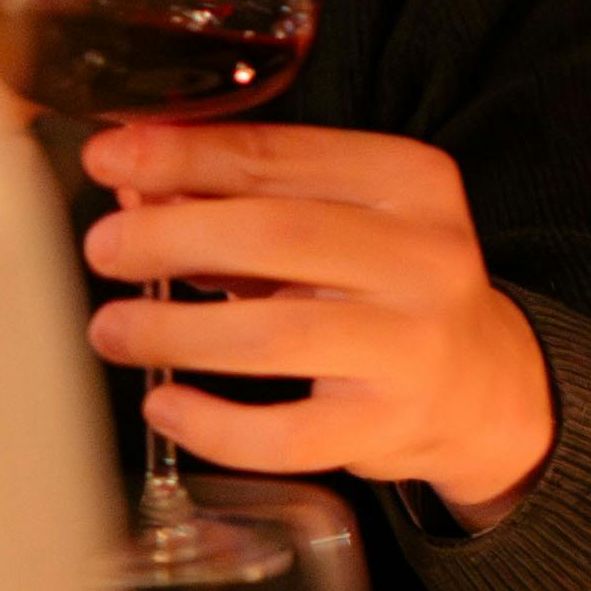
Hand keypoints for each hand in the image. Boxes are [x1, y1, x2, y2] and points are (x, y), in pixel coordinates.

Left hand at [76, 123, 558, 517]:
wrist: (484, 384)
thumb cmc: (385, 288)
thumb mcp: (338, 222)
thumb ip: (242, 203)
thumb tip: (134, 191)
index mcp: (409, 182)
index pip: (280, 155)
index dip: (183, 155)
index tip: (108, 155)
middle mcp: (424, 257)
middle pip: (276, 236)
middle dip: (171, 238)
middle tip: (105, 248)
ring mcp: (412, 346)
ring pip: (274, 335)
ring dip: (175, 330)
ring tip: (114, 330)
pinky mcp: (390, 425)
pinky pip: (287, 434)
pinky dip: (213, 424)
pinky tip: (167, 406)